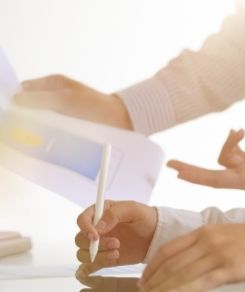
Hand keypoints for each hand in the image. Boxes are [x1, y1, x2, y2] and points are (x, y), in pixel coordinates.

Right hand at [13, 75, 132, 129]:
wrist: (122, 122)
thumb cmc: (97, 108)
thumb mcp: (66, 101)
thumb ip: (40, 100)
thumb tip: (16, 100)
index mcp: (53, 84)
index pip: (25, 90)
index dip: (17, 102)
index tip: (12, 116)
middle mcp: (56, 98)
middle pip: (32, 109)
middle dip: (28, 120)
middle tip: (24, 132)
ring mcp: (63, 114)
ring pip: (42, 123)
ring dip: (41, 131)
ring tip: (39, 140)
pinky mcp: (70, 128)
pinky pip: (55, 133)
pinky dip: (52, 138)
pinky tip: (50, 145)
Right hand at [75, 200, 156, 276]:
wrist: (157, 236)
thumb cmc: (146, 218)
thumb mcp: (133, 209)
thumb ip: (114, 214)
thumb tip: (98, 227)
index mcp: (101, 213)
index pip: (82, 220)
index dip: (85, 228)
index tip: (95, 235)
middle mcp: (97, 229)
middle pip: (80, 239)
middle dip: (94, 244)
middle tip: (116, 243)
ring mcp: (99, 245)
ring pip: (83, 254)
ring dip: (97, 256)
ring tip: (117, 252)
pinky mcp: (104, 258)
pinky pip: (90, 266)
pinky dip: (92, 267)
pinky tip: (109, 260)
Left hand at [135, 220, 244, 291]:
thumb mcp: (227, 234)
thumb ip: (205, 245)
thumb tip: (187, 265)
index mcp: (205, 231)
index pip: (169, 249)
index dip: (152, 266)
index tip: (143, 278)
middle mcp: (208, 240)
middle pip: (170, 263)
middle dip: (151, 281)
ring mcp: (218, 254)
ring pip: (181, 274)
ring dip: (160, 290)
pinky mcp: (231, 269)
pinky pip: (201, 282)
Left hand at [168, 129, 244, 190]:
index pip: (216, 181)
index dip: (196, 177)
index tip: (177, 173)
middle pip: (212, 174)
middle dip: (192, 169)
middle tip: (171, 163)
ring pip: (225, 158)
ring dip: (228, 143)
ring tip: (239, 131)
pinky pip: (236, 153)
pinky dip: (234, 142)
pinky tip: (239, 132)